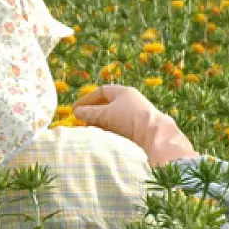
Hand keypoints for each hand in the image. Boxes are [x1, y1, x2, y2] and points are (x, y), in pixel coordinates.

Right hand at [72, 85, 197, 164]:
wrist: (153, 135)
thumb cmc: (127, 118)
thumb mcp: (104, 114)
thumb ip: (88, 113)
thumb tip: (76, 112)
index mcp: (123, 92)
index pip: (101, 92)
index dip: (87, 100)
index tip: (75, 109)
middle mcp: (130, 100)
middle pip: (106, 104)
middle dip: (92, 113)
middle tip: (81, 121)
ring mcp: (134, 114)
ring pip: (112, 116)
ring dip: (99, 122)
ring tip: (89, 130)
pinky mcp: (137, 127)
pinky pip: (118, 126)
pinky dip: (108, 129)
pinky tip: (102, 136)